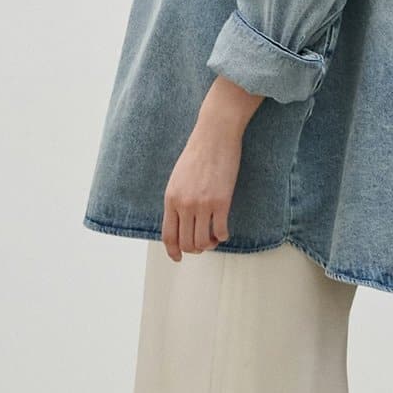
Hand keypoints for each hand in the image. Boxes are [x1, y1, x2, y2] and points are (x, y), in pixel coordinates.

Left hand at [162, 76, 263, 258]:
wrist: (214, 135)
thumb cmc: (198, 153)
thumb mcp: (178, 178)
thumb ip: (177, 200)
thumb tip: (182, 222)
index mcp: (171, 199)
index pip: (168, 235)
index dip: (173, 251)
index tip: (178, 257)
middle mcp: (184, 204)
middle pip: (187, 243)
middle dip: (195, 249)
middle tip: (204, 244)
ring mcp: (202, 204)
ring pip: (203, 241)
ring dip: (210, 245)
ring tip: (214, 237)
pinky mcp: (221, 201)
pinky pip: (221, 231)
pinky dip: (223, 236)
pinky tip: (224, 230)